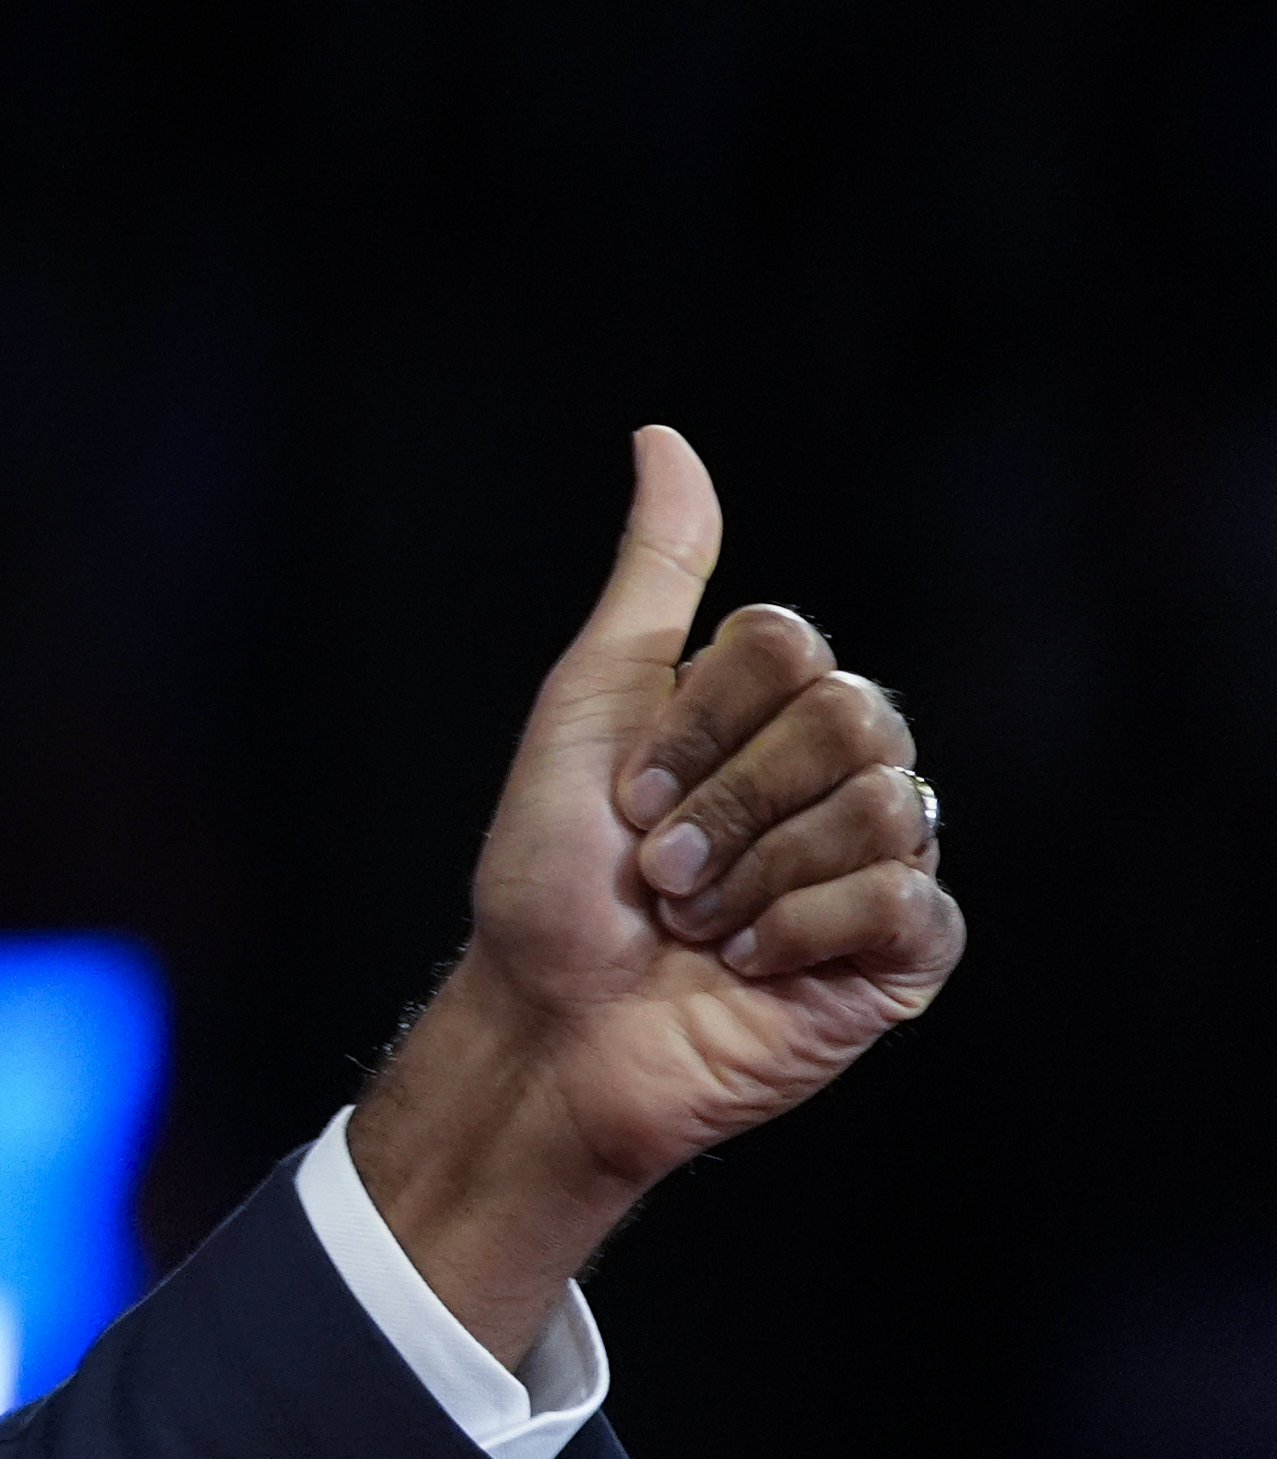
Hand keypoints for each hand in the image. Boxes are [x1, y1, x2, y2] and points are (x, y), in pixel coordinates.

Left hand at [350, 427, 963, 1363]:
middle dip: (725, 803)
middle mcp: (835, 772)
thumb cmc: (551, 875)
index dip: (695, 722)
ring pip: (885, 805)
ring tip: (696, 925)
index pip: (790, 645)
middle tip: (658, 869)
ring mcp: (878, 860)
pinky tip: (748, 967)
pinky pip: (907, 901)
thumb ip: (653, 576)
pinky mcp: (904, 954)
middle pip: (849, 716)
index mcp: (766, 709)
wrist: (551, 1021)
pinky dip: (802, 932)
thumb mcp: (586, 704)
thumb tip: (663, 436)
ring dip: (753, 876)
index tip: (624, 792)